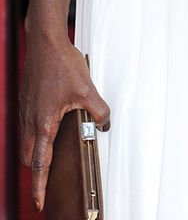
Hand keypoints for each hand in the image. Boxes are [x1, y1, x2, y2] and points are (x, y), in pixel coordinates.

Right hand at [19, 36, 109, 212]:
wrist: (45, 42)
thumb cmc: (61, 63)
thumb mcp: (87, 88)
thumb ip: (98, 110)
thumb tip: (105, 122)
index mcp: (44, 123)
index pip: (39, 164)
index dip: (40, 186)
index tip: (39, 202)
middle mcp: (30, 120)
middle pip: (30, 157)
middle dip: (37, 171)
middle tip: (48, 179)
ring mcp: (26, 110)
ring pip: (27, 141)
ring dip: (37, 151)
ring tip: (51, 154)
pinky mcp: (27, 101)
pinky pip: (28, 125)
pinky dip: (36, 133)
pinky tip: (50, 125)